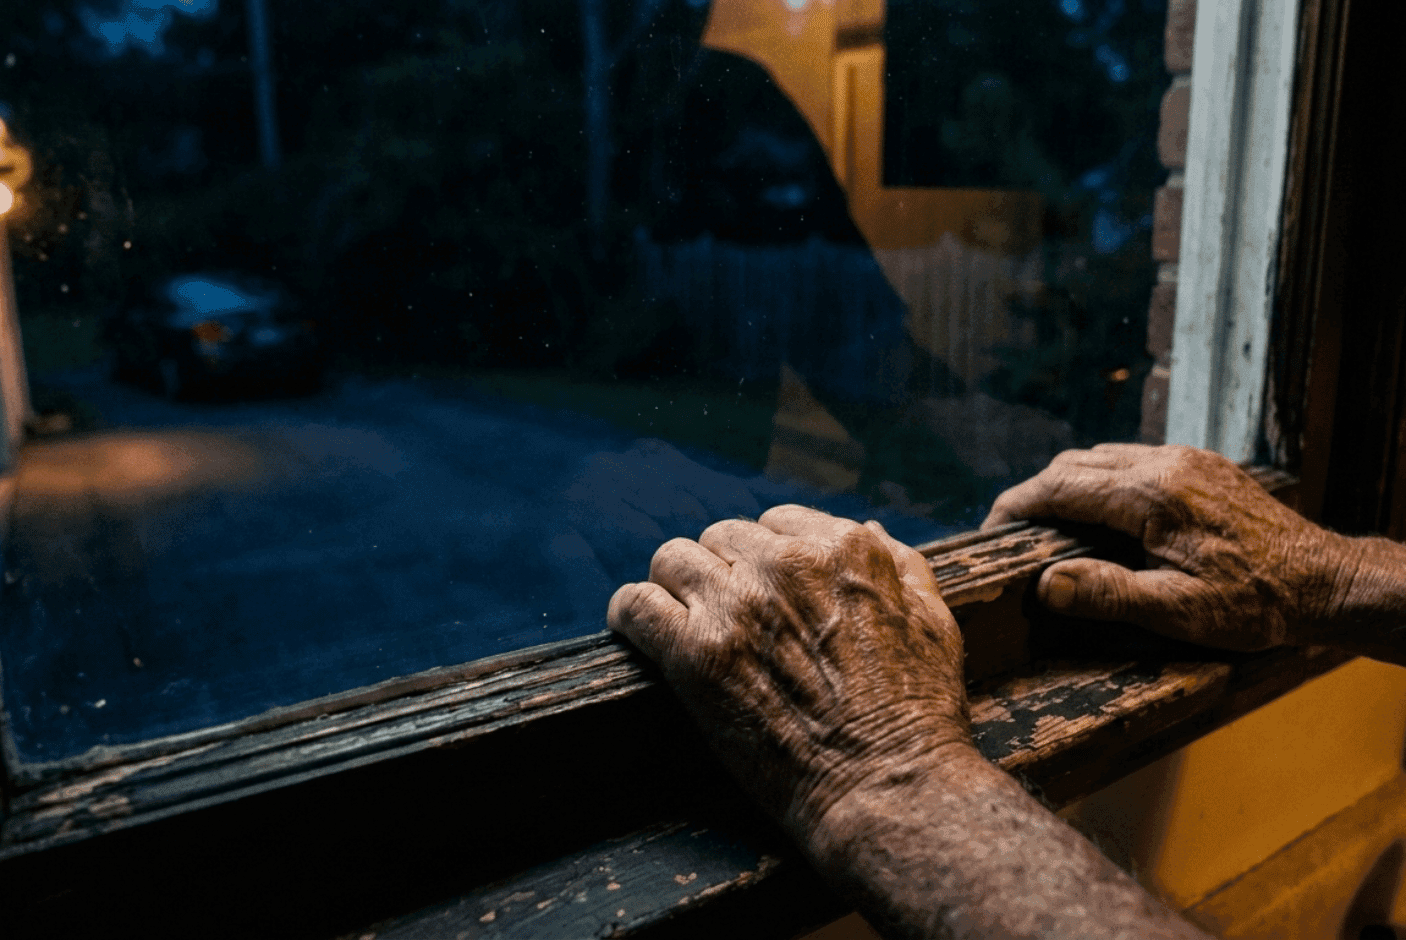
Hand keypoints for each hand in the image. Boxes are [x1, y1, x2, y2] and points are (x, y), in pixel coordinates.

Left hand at [608, 505, 972, 842]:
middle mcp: (785, 564)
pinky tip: (639, 632)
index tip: (765, 594)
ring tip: (684, 625)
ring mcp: (737, 605)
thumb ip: (899, 565)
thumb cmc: (918, 713)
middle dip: (723, 574)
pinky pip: (636, 606)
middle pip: (720, 539)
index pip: (774, 524)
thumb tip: (865, 528)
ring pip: (672, 560)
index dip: (766, 562)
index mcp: (842, 548)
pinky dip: (631, 616)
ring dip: (676, 589)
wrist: (890, 787)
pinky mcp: (697, 653)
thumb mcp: (933, 619)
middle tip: (729, 621)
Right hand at [982, 443, 1355, 649]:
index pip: (1060, 486)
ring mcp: (1186, 460)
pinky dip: (1102, 481)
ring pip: (1102, 456)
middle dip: (1035, 494)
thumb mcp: (1179, 611)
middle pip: (1075, 463)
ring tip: (1050, 526)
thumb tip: (1047, 584)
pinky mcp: (1202, 466)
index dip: (1015, 506)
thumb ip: (1110, 594)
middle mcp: (1166, 464)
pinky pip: (1133, 460)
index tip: (990, 530)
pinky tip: (1102, 515)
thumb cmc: (1256, 603)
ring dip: (1067, 485)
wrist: (1326, 582)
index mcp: (1152, 495)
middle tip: (1013, 533)